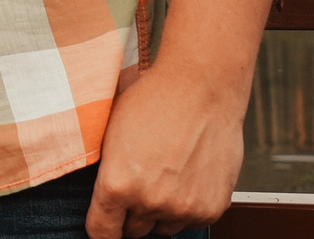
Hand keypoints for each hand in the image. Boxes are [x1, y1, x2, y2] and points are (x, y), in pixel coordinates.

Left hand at [85, 59, 245, 236]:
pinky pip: (192, 220)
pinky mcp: (212, 208)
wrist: (201, 89)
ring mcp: (183, 208)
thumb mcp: (110, 133)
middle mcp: (149, 203)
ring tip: (165, 175)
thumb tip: (101, 197)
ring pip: (164, 227)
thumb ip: (106, 172)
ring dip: (161, 211)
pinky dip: (188, 205)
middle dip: (131, 213)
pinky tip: (186, 176)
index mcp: (116, 185)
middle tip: (138, 184)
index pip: (102, 232)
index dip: (101, 230)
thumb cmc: (152, 102)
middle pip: (134, 231)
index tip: (104, 227)